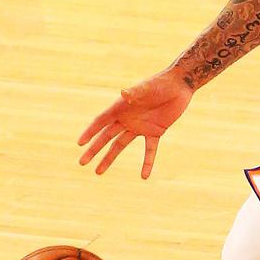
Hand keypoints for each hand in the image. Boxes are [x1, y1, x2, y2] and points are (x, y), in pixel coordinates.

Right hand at [77, 70, 192, 178]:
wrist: (179, 85)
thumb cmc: (160, 83)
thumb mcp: (147, 88)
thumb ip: (135, 92)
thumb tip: (124, 93)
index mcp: (121, 107)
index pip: (101, 122)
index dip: (90, 132)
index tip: (80, 143)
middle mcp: (127, 118)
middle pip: (106, 137)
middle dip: (94, 149)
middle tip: (82, 163)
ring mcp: (140, 126)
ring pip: (120, 145)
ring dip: (110, 158)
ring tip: (98, 172)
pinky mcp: (155, 132)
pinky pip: (150, 150)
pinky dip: (147, 162)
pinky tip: (144, 176)